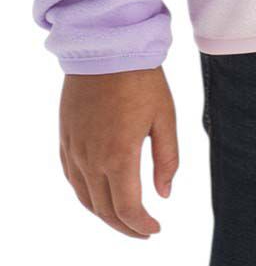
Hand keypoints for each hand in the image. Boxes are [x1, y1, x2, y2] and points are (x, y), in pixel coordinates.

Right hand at [59, 67, 177, 237]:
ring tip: (124, 217)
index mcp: (119, 156)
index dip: (141, 226)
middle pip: (104, 210)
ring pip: (85, 197)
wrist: (105, 47)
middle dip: (125, 226)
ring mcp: (75, 149)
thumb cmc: (141, 79)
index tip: (155, 229)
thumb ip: (167, 159)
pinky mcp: (65, 138)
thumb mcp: (165, 117)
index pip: (127, 209)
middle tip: (143, 230)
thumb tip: (164, 194)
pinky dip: (86, 194)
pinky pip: (72, 178)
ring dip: (104, 213)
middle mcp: (91, 159)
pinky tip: (99, 193)